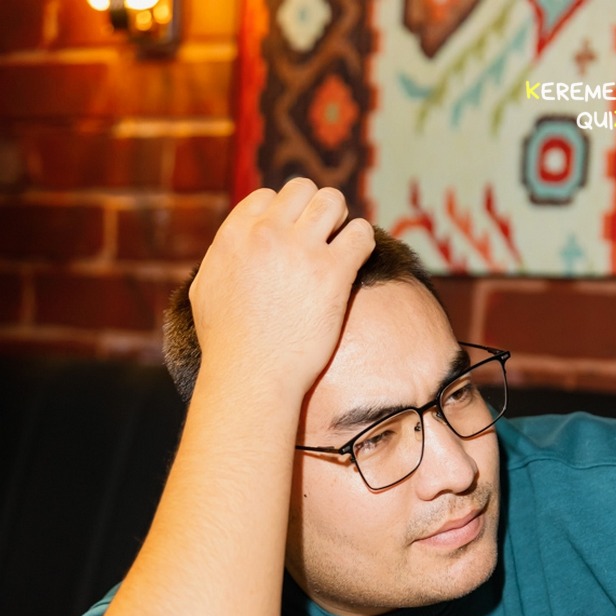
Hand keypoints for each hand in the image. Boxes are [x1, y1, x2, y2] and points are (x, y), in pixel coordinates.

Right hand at [189, 178, 374, 396]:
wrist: (251, 378)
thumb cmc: (227, 345)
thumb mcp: (204, 291)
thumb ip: (219, 260)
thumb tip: (229, 247)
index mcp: (234, 235)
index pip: (267, 197)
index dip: (283, 217)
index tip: (290, 241)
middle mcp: (266, 234)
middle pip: (303, 189)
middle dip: (314, 211)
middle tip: (320, 242)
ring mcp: (300, 250)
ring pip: (334, 202)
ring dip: (340, 221)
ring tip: (338, 249)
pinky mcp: (332, 273)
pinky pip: (361, 234)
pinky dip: (363, 244)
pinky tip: (355, 263)